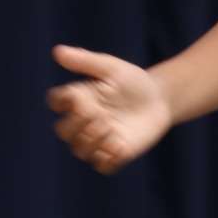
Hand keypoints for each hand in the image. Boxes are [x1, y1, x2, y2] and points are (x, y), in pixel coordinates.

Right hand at [47, 44, 171, 174]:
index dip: (61, 102)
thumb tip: (57, 51)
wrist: (160, 98)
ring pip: (80, 150)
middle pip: (63, 131)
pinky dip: (108, 159)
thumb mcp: (111, 68)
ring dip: (92, 141)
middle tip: (98, 115)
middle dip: (76, 125)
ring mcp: (97, 139)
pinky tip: (121, 146)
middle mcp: (83, 121)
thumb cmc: (133, 80)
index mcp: (79, 99)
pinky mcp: (115, 154)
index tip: (77, 97)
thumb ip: (85, 61)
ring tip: (111, 128)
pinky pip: (103, 165)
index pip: (56, 103)